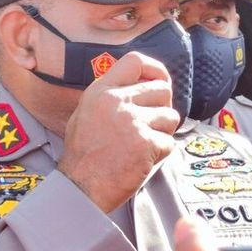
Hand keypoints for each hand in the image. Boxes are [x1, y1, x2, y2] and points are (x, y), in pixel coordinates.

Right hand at [58, 51, 178, 212]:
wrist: (80, 189)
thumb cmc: (84, 154)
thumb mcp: (87, 112)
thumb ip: (112, 95)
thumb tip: (144, 82)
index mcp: (101, 91)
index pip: (136, 62)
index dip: (155, 69)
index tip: (160, 80)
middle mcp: (117, 102)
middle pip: (162, 89)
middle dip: (161, 107)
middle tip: (150, 125)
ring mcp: (133, 122)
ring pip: (171, 116)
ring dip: (163, 131)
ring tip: (142, 144)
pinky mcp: (146, 144)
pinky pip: (169, 142)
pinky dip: (161, 153)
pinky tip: (142, 160)